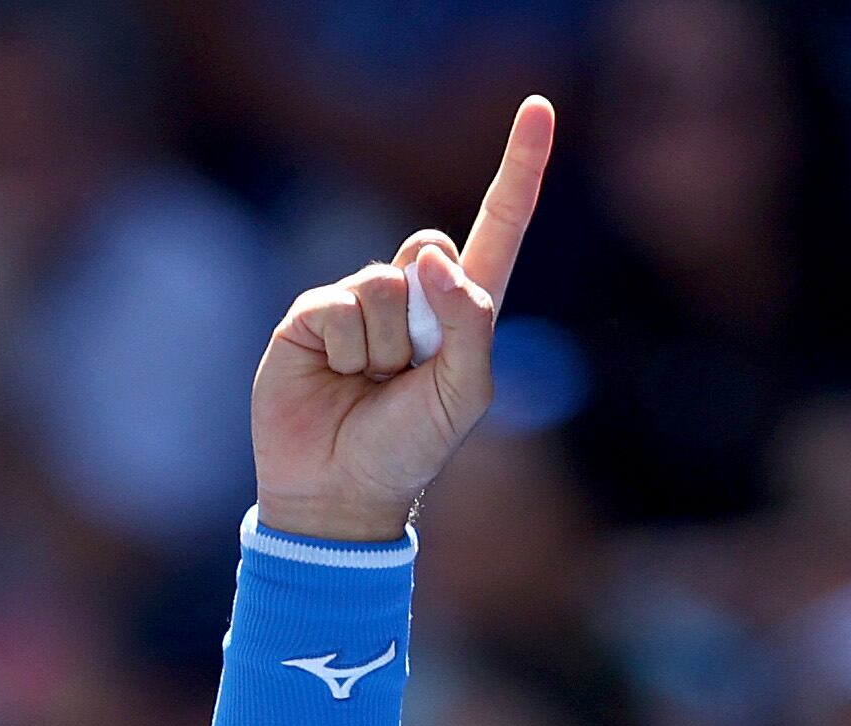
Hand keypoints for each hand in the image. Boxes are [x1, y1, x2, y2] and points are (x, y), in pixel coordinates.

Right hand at [250, 97, 554, 544]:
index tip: (540, 107)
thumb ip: (469, 321)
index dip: (520, 167)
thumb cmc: (409, 448)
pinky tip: (334, 379)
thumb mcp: (464, 392)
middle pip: (431, 246)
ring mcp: (358, 301)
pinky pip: (339, 304)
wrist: (339, 492)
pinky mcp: (311, 314)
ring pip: (384, 281)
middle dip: (426, 311)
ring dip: (382, 346)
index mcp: (462, 309)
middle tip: (406, 372)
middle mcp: (411, 294)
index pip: (498, 225)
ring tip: (368, 385)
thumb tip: (429, 257)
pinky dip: (344, 349)